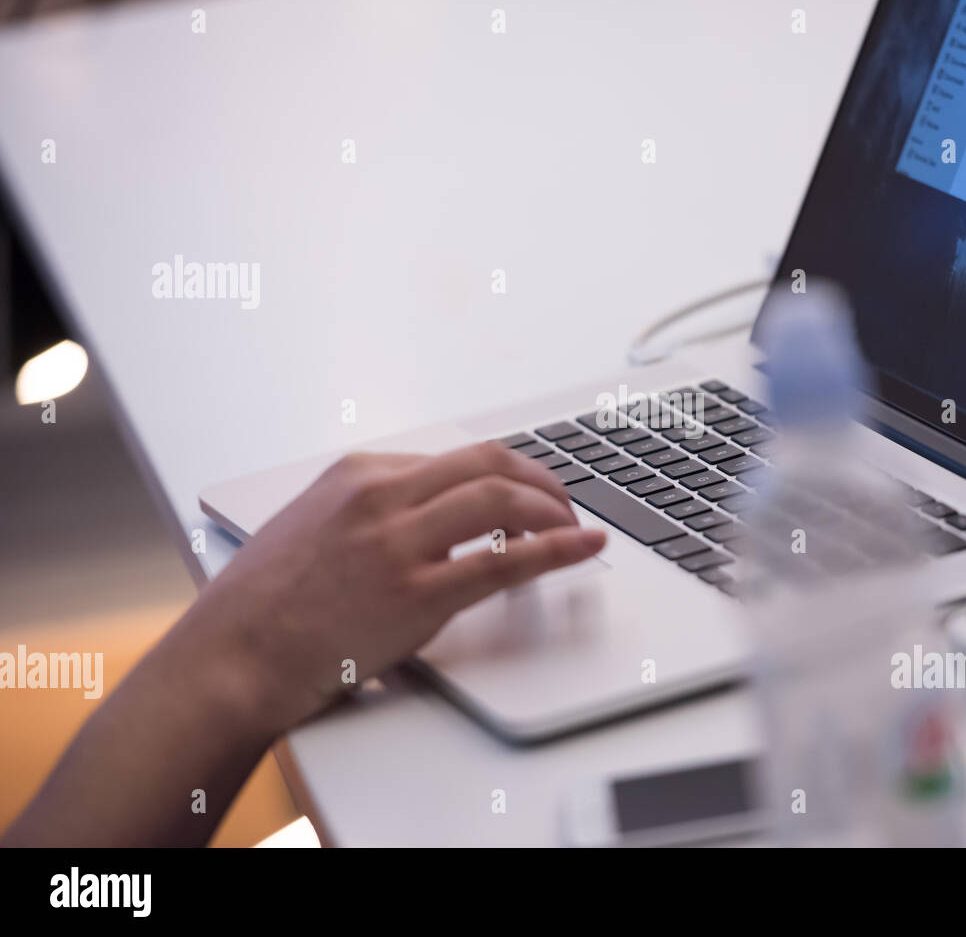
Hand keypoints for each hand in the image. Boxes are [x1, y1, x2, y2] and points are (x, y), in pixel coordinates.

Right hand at [177, 443, 605, 734]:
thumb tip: (431, 513)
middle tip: (564, 503)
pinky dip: (556, 550)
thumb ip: (369, 510)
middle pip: (489, 464)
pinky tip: (583, 547)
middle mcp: (381, 497)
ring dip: (553, 510)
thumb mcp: (312, 526)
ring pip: (503, 500)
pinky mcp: (414, 594)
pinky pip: (504, 561)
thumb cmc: (263, 603)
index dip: (507, 473)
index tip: (529, 491)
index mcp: (357, 474)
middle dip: (540, 479)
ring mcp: (398, 544)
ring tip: (573, 528)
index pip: (457, 457)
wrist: (231, 658)